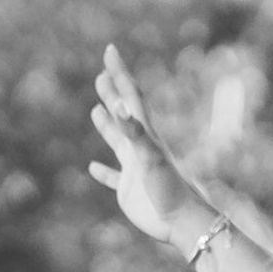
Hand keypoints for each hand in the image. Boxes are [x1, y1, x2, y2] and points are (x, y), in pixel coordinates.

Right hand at [90, 44, 205, 246]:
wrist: (180, 220)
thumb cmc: (168, 188)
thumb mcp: (150, 156)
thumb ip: (133, 131)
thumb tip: (118, 106)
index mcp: (145, 134)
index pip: (130, 96)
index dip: (119, 73)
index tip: (110, 51)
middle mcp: (140, 147)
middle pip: (123, 113)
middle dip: (112, 92)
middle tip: (101, 74)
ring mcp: (134, 168)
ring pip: (117, 141)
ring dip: (107, 124)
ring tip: (96, 109)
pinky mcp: (129, 190)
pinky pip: (113, 177)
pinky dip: (102, 172)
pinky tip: (92, 168)